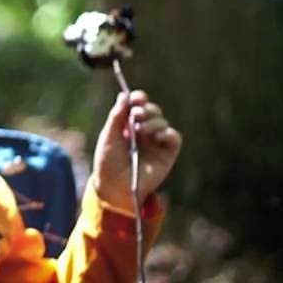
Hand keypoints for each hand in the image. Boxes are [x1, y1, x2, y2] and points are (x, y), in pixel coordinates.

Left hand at [92, 90, 181, 212]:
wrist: (115, 186)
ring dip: (153, 122)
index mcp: (128, 125)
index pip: (138, 106)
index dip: (139, 99)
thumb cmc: (108, 162)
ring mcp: (156, 142)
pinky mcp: (167, 154)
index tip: (136, 98)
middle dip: (146, 109)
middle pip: (152, 111)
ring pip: (162, 122)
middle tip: (136, 115)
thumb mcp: (109, 137)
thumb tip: (124, 96)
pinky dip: (168, 133)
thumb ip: (117, 117)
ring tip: (140, 130)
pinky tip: (157, 136)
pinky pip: (174, 137)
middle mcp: (144, 132)